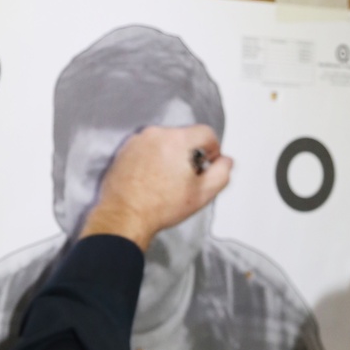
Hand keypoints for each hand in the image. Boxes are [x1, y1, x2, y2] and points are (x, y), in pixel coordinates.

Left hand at [80, 124, 232, 250]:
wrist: (124, 216)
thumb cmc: (159, 207)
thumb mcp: (202, 194)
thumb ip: (222, 173)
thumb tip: (225, 162)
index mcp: (176, 140)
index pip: (205, 133)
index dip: (213, 148)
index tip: (210, 162)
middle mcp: (155, 134)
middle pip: (183, 137)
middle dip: (189, 154)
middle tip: (187, 179)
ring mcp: (137, 141)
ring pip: (164, 143)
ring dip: (170, 157)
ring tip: (167, 182)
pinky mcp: (124, 150)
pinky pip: (146, 149)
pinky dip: (152, 160)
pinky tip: (152, 181)